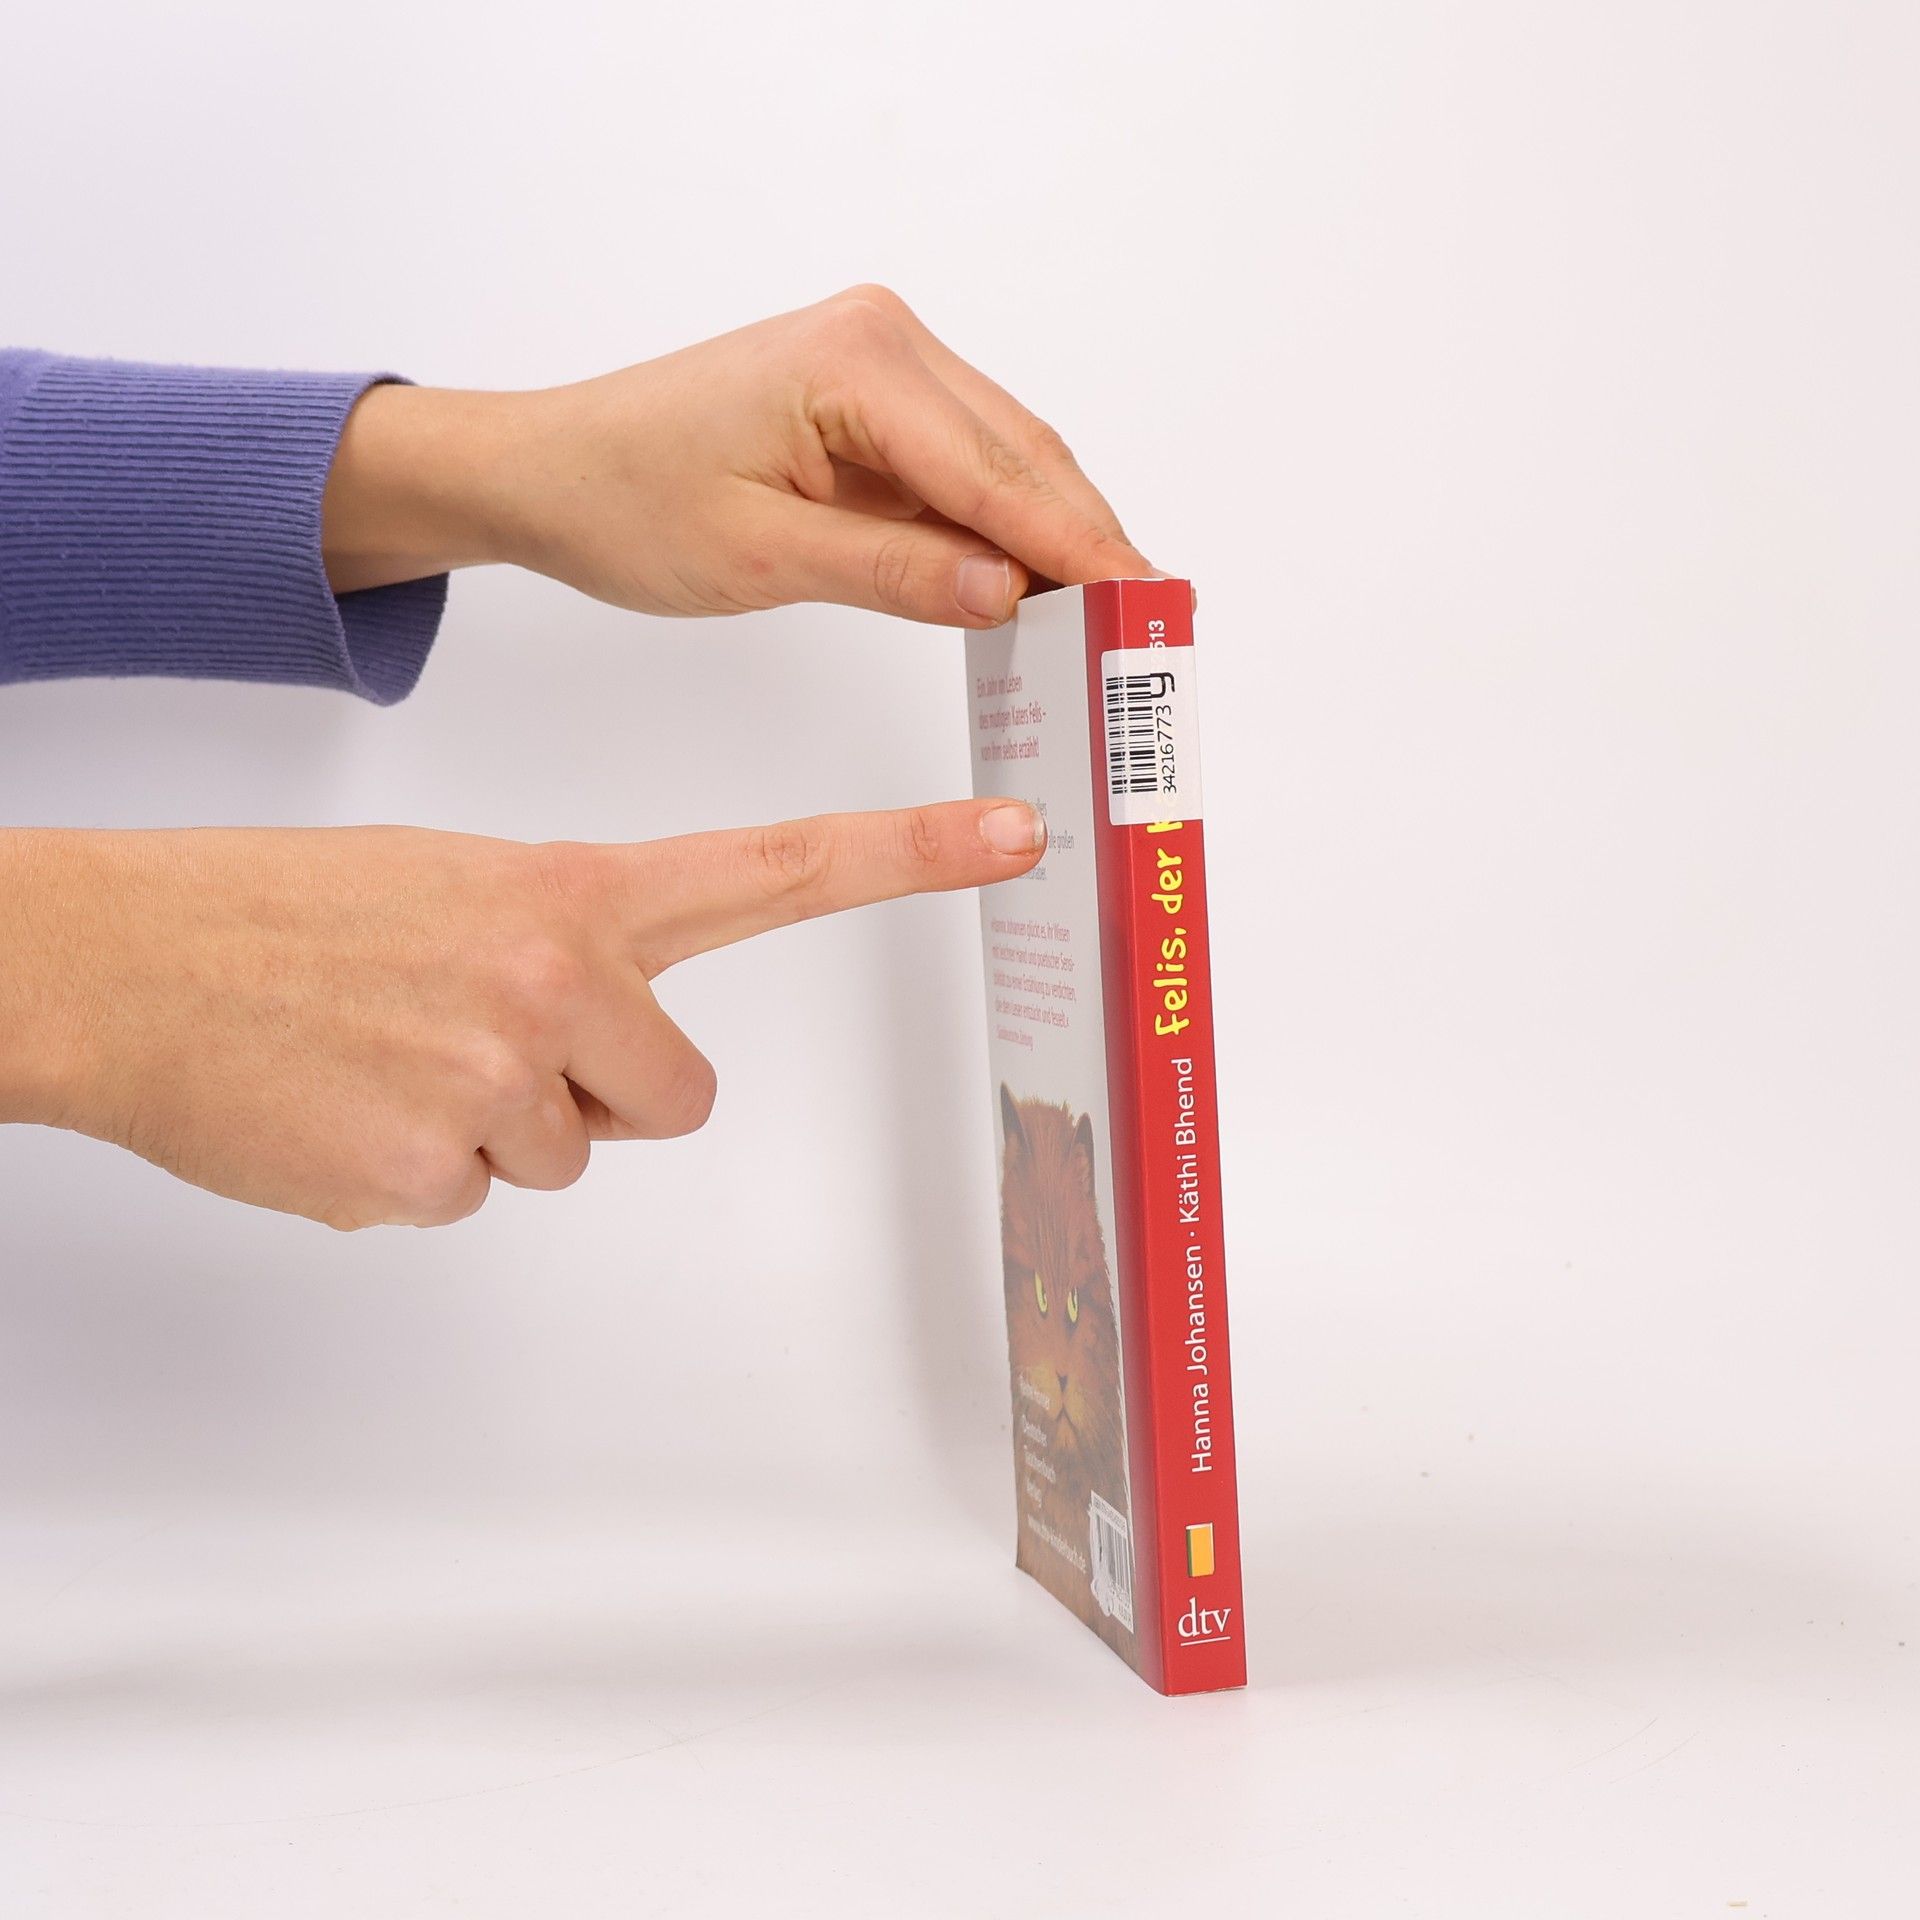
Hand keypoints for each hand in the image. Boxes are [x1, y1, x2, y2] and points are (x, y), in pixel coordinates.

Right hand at [0, 799, 1044, 1228]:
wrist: (126, 960)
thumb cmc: (290, 916)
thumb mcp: (458, 885)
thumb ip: (569, 947)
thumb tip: (617, 1051)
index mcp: (573, 891)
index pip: (774, 868)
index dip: (907, 853)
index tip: (1014, 835)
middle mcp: (560, 979)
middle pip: (675, 1096)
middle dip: (602, 1092)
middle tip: (480, 1041)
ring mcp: (499, 1081)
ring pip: (570, 1155)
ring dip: (500, 1130)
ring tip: (394, 1063)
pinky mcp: (430, 1175)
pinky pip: (477, 1198)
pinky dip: (422, 1172)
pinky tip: (349, 1112)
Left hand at [321, 285, 1154, 625]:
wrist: (553, 470)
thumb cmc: (626, 502)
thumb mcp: (761, 557)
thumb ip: (894, 572)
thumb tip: (1008, 595)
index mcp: (857, 363)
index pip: (997, 473)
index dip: (1079, 549)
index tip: (1145, 608)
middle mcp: (884, 342)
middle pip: (1023, 458)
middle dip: (1088, 544)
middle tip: (1152, 629)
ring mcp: (884, 365)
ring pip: (1007, 462)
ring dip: (1055, 538)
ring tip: (1112, 621)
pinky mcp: (876, 402)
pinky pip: (965, 471)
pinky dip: (1005, 530)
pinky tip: (1039, 588)